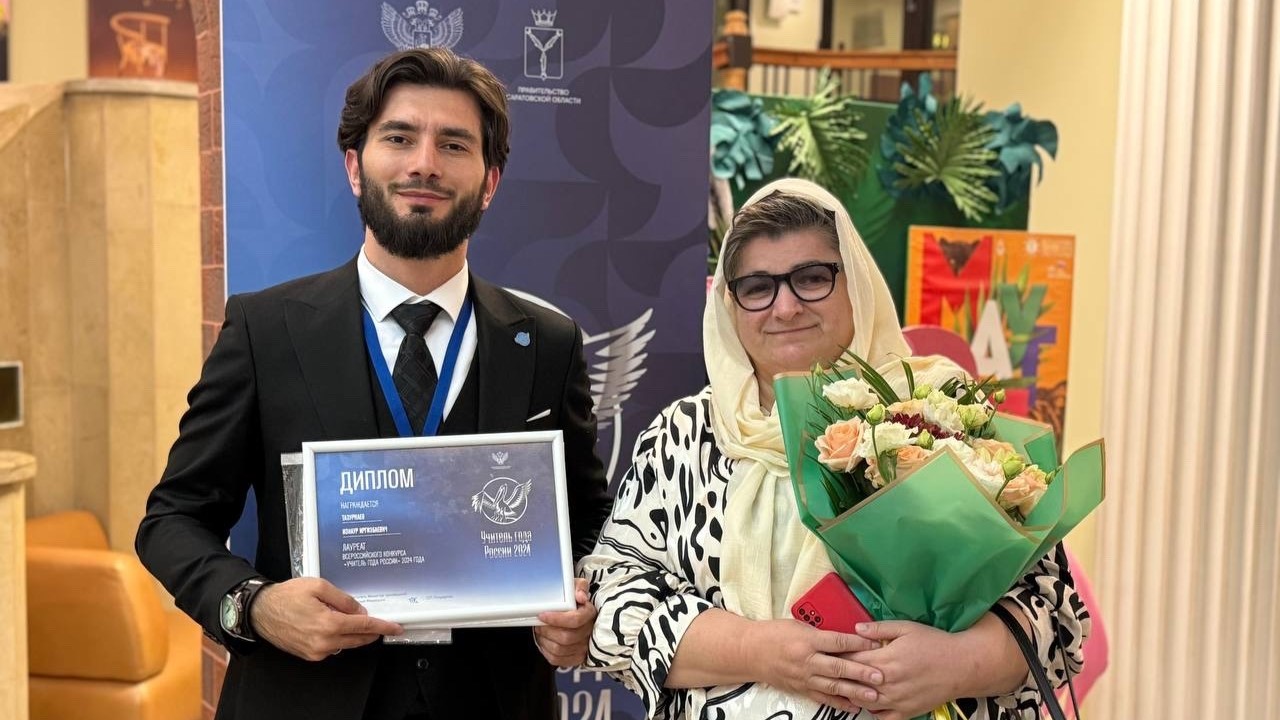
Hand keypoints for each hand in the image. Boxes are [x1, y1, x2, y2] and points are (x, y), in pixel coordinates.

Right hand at [250, 577, 402, 660]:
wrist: (261, 611)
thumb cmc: (286, 596)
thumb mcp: (319, 587)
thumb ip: (343, 600)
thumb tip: (360, 611)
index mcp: (328, 624)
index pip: (364, 627)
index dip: (382, 627)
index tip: (395, 628)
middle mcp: (323, 642)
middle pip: (358, 639)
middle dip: (372, 632)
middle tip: (382, 624)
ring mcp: (316, 651)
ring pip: (346, 644)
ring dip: (355, 635)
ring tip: (353, 619)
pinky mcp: (309, 655)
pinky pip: (333, 648)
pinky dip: (339, 638)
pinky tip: (336, 626)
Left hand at [533, 578, 595, 666]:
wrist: (573, 613)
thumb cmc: (573, 600)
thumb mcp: (575, 586)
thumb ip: (579, 586)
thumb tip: (580, 596)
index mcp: (590, 614)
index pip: (575, 620)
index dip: (556, 619)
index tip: (542, 615)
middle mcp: (589, 632)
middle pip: (566, 637)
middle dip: (547, 630)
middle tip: (538, 623)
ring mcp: (584, 647)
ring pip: (560, 649)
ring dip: (545, 640)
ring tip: (540, 631)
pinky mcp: (576, 657)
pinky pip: (557, 659)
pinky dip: (546, 651)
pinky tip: (544, 641)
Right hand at [754, 619, 883, 712]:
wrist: (751, 652)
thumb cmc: (775, 634)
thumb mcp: (798, 625)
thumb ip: (821, 633)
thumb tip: (847, 639)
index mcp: (806, 640)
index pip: (837, 641)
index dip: (858, 642)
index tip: (875, 644)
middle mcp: (806, 660)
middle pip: (838, 667)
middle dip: (861, 672)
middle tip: (880, 676)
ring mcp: (803, 677)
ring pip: (833, 686)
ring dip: (855, 691)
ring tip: (873, 695)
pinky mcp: (801, 689)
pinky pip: (823, 698)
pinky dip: (839, 703)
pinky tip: (854, 706)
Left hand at [846, 620, 963, 719]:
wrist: (962, 666)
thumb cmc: (934, 644)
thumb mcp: (906, 628)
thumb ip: (879, 629)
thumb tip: (855, 628)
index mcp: (885, 661)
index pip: (850, 660)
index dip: (839, 654)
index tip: (833, 650)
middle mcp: (887, 684)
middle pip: (852, 682)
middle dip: (842, 674)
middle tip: (836, 667)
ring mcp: (896, 701)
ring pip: (862, 702)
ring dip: (853, 692)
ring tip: (850, 683)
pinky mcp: (906, 713)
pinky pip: (881, 718)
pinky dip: (871, 711)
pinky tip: (870, 700)